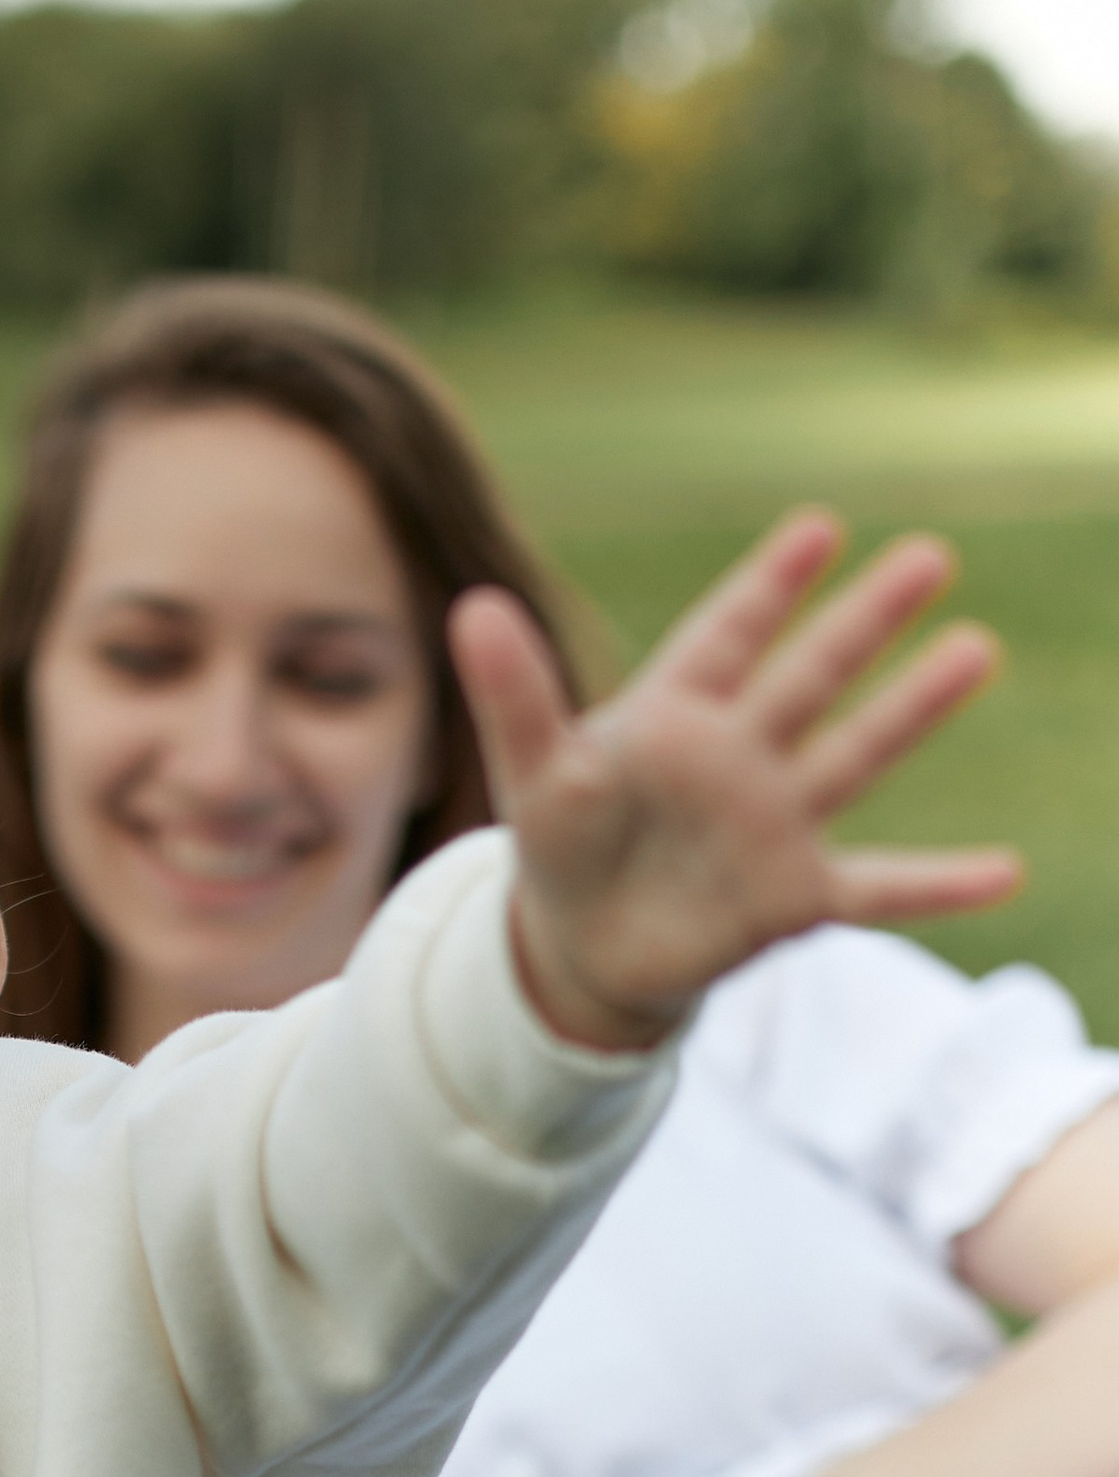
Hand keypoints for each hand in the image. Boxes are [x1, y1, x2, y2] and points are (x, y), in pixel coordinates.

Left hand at [454, 512, 1017, 1052]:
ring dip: (912, 709)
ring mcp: (775, 824)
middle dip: (865, 620)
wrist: (584, 949)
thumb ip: (512, 693)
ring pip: (853, 756)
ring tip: (976, 649)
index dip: (767, 587)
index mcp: (674, 716)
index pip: (727, 637)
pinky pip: (880, 890)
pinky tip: (1004, 872)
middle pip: (810, 677)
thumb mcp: (533, 771)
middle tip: (929, 557)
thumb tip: (472, 605)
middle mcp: (739, 757)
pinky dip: (939, 885)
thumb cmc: (561, 846)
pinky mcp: (795, 895)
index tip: (818, 528)